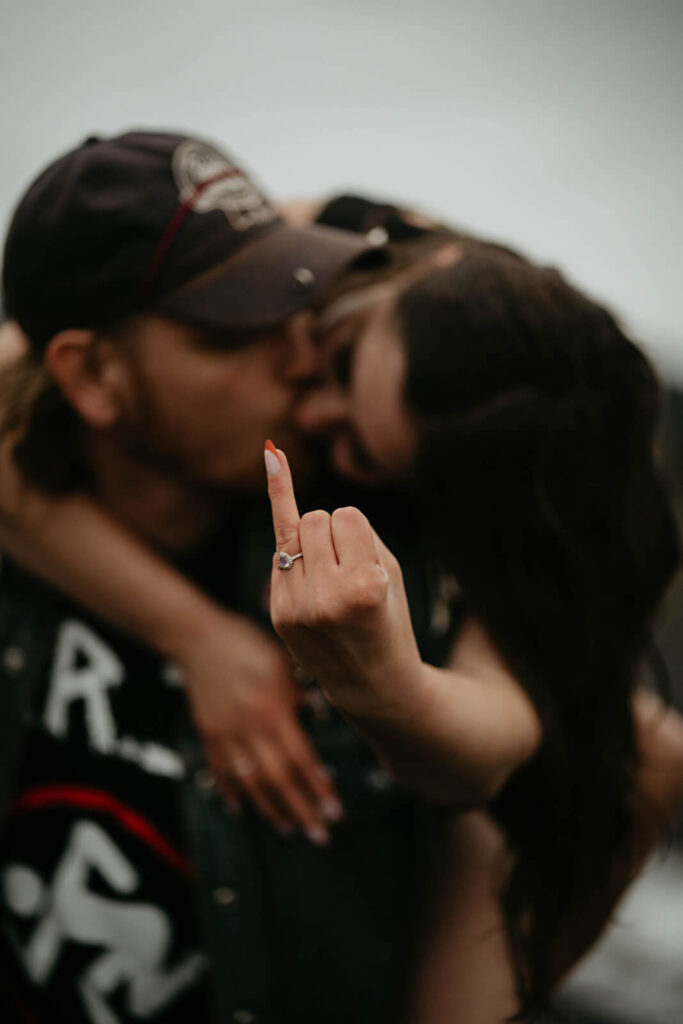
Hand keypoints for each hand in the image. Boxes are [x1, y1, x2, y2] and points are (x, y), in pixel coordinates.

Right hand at [176, 607, 342, 844]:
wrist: (200, 638)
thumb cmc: (247, 644)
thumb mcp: (283, 663)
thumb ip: (299, 694)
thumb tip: (318, 716)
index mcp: (273, 711)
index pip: (301, 759)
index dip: (318, 787)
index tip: (335, 809)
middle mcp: (250, 729)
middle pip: (279, 779)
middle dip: (301, 809)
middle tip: (320, 834)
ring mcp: (227, 735)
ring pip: (251, 782)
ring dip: (271, 809)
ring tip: (289, 829)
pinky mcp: (208, 734)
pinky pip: (220, 770)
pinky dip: (230, 792)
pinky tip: (240, 809)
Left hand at [265, 441, 422, 719]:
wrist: (374, 684)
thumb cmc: (388, 616)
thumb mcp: (390, 569)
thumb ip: (354, 526)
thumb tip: (280, 462)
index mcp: (365, 586)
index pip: (349, 517)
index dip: (358, 534)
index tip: (367, 563)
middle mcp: (327, 598)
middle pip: (318, 519)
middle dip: (335, 534)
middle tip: (348, 570)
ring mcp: (297, 608)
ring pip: (297, 530)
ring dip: (315, 542)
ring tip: (330, 577)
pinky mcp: (278, 612)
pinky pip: (277, 547)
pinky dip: (281, 503)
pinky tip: (273, 455)